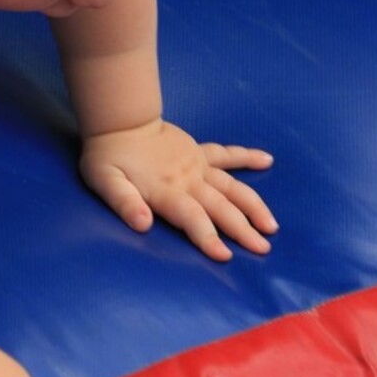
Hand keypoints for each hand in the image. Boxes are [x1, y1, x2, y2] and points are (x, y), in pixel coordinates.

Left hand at [80, 118, 276, 260]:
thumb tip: (142, 224)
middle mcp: (188, 179)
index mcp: (166, 190)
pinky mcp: (199, 152)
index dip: (208, 237)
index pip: (192, 218)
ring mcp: (197, 164)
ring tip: (272, 225)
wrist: (118, 119)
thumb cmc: (108, 155)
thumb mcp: (104, 180)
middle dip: (242, 229)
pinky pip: (226, 154)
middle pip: (220, 206)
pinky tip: (268, 159)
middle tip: (263, 250)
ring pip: (231, 186)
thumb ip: (123, 202)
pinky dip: (247, 156)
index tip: (226, 257)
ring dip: (253, 204)